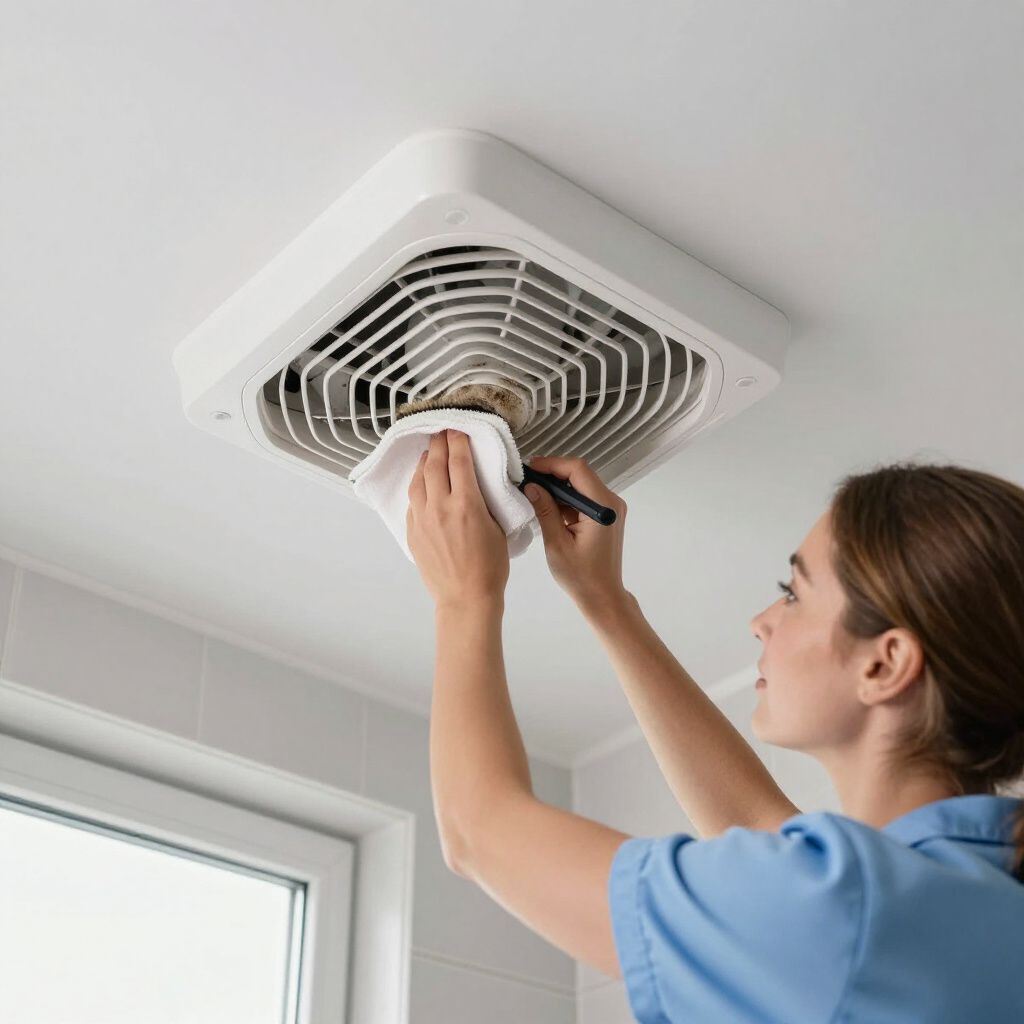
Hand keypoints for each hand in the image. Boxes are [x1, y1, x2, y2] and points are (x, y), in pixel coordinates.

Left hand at [407, 429, 509, 606]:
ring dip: (424, 463)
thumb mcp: (498, 528)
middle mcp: (440, 507)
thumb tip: (479, 484)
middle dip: (438, 444)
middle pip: (434, 464)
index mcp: (466, 503)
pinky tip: (422, 483)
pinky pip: (413, 501)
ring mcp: (423, 519)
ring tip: (429, 454)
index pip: (459, 460)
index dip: (457, 440)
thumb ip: (486, 501)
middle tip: (441, 432)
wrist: (465, 598)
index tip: (457, 429)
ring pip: (418, 480)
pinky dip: (418, 486)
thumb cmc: (490, 567)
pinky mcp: (413, 532)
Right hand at [522, 455, 628, 611]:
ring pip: (582, 484)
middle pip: (581, 474)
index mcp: (603, 507)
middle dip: (553, 474)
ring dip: (559, 486)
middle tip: (528, 480)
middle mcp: (612, 502)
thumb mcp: (557, 543)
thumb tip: (532, 486)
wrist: (602, 597)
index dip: (552, 464)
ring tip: (534, 492)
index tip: (530, 468)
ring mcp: (612, 508)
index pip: (578, 470)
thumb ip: (545, 510)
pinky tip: (549, 506)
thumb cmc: (580, 576)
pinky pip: (585, 497)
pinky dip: (567, 498)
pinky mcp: (607, 515)